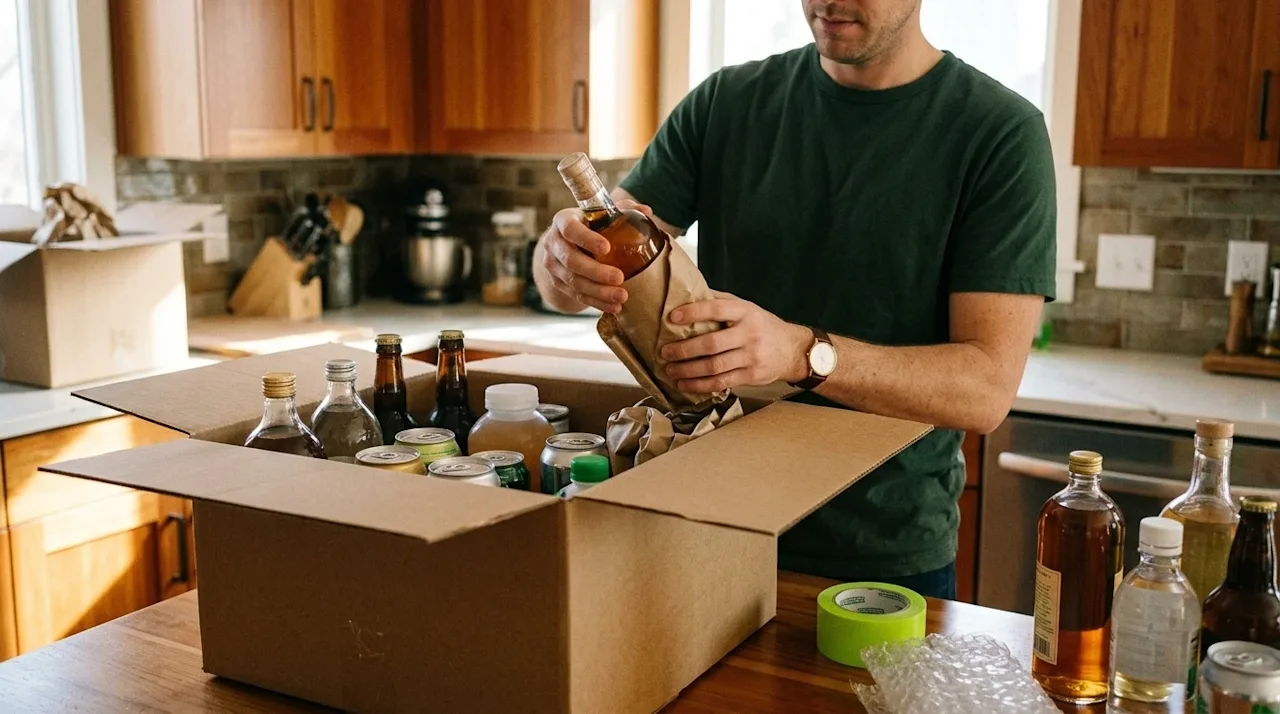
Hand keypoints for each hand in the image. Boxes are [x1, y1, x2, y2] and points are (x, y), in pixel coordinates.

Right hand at [538, 199, 655, 313]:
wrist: (567, 243)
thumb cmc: (590, 225)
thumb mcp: (603, 213)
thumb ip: (624, 209)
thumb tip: (647, 211)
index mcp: (564, 220)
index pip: (571, 229)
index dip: (587, 239)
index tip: (607, 248)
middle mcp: (553, 242)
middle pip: (571, 260)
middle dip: (596, 272)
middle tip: (619, 278)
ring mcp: (552, 265)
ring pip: (574, 281)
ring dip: (599, 291)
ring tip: (622, 296)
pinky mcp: (557, 282)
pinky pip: (576, 295)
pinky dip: (596, 302)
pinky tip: (614, 306)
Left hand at [660, 291, 813, 392]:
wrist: (792, 350)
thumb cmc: (762, 326)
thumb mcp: (746, 308)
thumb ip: (721, 302)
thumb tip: (689, 293)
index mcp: (746, 312)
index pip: (717, 309)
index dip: (694, 312)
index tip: (673, 317)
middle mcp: (749, 334)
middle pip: (712, 344)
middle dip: (684, 349)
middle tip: (665, 352)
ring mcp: (751, 357)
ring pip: (714, 366)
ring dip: (688, 370)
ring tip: (670, 370)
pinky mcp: (751, 376)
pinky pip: (721, 382)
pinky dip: (700, 385)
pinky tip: (685, 384)